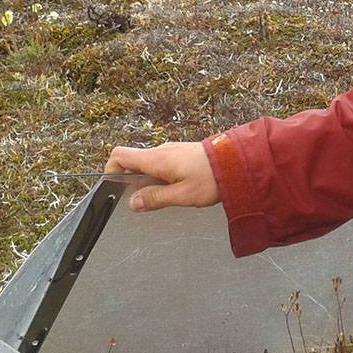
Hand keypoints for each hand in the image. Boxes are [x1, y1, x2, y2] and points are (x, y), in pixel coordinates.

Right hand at [104, 141, 218, 211]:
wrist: (240, 162)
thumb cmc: (214, 177)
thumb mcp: (182, 195)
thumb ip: (155, 198)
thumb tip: (133, 202)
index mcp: (157, 159)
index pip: (119, 155)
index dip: (111, 171)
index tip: (117, 188)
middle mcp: (162, 151)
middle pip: (133, 162)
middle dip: (132, 181)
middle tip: (145, 199)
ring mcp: (173, 150)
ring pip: (149, 164)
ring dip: (149, 180)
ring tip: (166, 196)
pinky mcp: (183, 153)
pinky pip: (163, 163)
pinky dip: (161, 176)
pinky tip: (177, 188)